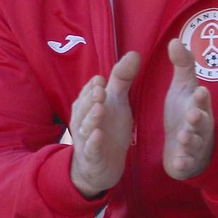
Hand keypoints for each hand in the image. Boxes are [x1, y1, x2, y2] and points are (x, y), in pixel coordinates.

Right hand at [68, 51, 138, 197]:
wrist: (102, 165)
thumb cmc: (108, 129)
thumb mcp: (117, 103)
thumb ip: (122, 79)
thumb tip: (135, 53)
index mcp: (87, 105)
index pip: (88, 93)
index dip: (94, 86)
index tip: (102, 79)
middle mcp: (83, 120)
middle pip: (84, 107)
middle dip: (91, 98)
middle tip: (101, 89)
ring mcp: (86, 138)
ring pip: (86, 126)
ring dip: (92, 117)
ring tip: (100, 108)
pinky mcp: (92, 156)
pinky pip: (91, 148)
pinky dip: (93, 142)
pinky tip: (98, 135)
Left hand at [162, 39, 214, 179]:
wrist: (186, 144)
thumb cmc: (185, 112)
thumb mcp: (184, 88)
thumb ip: (182, 66)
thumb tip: (175, 40)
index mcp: (197, 106)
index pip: (201, 100)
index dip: (201, 96)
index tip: (201, 90)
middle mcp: (198, 125)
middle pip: (201, 121)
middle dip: (198, 118)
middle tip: (193, 114)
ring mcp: (193, 143)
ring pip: (193, 141)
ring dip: (189, 139)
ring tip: (183, 137)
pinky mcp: (185, 159)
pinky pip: (185, 161)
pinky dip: (183, 162)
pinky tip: (178, 163)